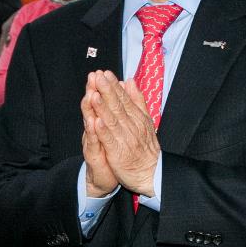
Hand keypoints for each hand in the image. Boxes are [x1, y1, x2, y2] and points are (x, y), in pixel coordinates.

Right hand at [81, 74, 116, 197]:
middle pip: (92, 109)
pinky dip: (94, 132)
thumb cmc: (111, 152)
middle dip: (92, 92)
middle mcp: (94, 130)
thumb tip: (119, 94)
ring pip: (90, 123)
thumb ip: (113, 112)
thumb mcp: (113, 130)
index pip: (100, 102)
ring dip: (90, 109)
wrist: (105, 178)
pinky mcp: (93, 155)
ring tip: (91, 95)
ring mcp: (92, 142)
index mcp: (101, 123)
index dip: (100, 88)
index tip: (102, 73)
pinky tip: (94, 122)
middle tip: (93, 78)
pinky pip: (94, 142)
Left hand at [88, 70, 159, 195]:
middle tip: (98, 77)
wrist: (150, 172)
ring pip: (113, 121)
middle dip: (107, 91)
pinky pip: (110, 140)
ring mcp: (125, 139)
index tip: (105, 74)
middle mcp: (132, 126)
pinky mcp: (118, 153)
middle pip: (118, 106)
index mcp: (137, 118)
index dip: (114, 86)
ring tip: (95, 94)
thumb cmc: (145, 147)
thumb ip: (137, 100)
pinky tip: (96, 121)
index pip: (124, 99)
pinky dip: (103, 131)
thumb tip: (129, 81)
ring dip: (103, 108)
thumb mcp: (145, 120)